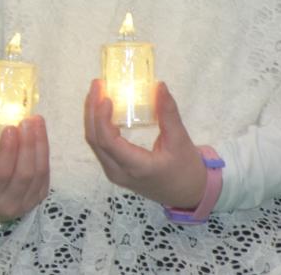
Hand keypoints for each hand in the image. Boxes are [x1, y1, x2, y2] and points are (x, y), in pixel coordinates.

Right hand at [0, 97, 49, 221]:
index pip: (2, 172)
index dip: (8, 150)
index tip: (10, 127)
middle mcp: (7, 204)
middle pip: (24, 173)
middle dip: (28, 145)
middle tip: (27, 120)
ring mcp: (26, 203)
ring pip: (38, 174)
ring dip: (40, 145)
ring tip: (37, 122)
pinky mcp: (38, 198)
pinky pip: (45, 174)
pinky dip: (44, 153)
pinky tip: (40, 135)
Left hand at [82, 80, 206, 208]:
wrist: (188, 194)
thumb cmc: (186, 170)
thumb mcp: (180, 140)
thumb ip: (168, 113)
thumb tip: (159, 86)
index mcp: (136, 167)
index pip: (107, 141)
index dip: (101, 117)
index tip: (105, 97)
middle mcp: (119, 172)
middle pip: (95, 140)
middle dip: (92, 110)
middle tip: (98, 85)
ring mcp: (115, 173)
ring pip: (95, 143)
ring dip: (93, 117)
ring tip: (97, 93)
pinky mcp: (115, 170)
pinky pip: (100, 146)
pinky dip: (98, 126)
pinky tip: (103, 109)